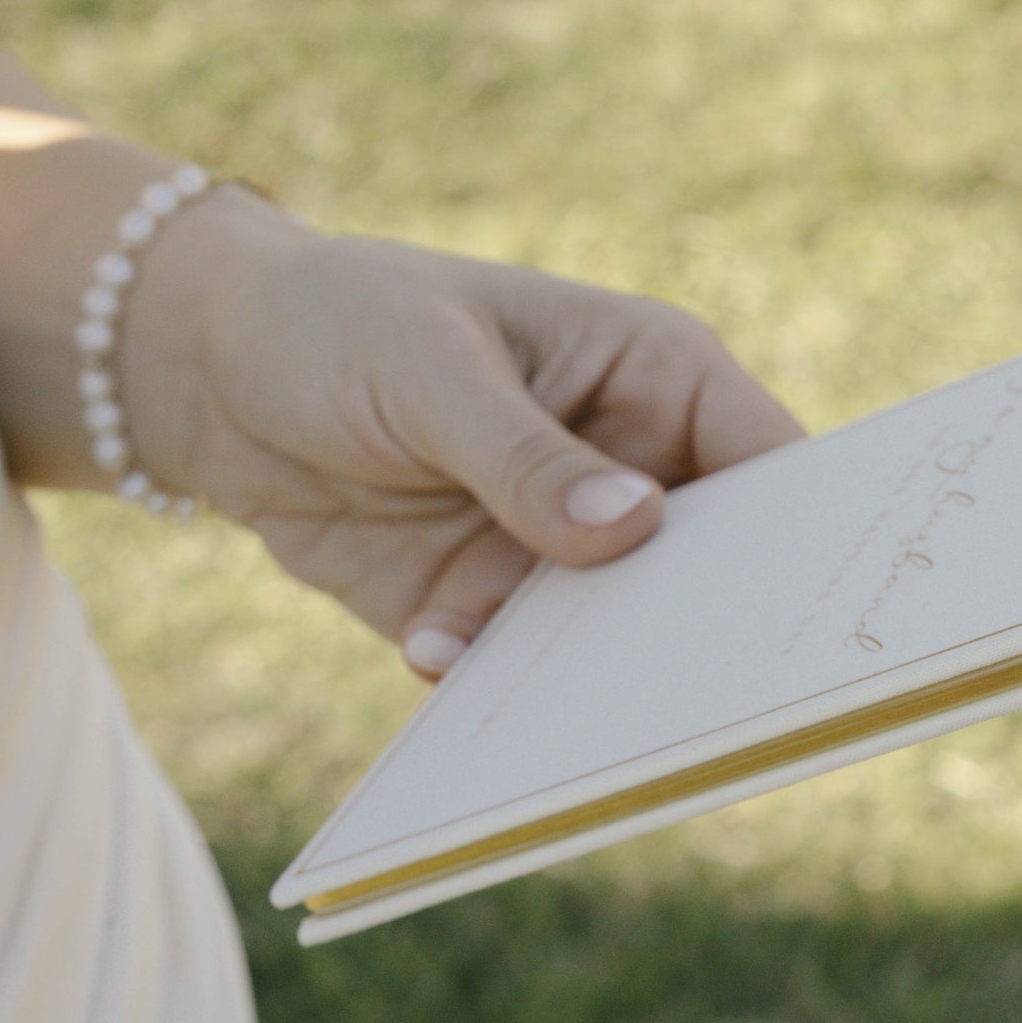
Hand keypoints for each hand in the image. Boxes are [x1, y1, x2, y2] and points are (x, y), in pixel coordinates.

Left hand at [122, 190, 800, 671]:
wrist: (205, 373)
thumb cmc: (341, 320)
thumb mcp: (430, 369)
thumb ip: (525, 455)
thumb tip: (634, 529)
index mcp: (656, 379)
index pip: (769, 463)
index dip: (804, 536)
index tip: (817, 605)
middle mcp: (629, 474)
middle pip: (710, 572)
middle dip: (706, 629)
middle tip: (711, 689)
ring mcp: (559, 552)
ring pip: (617, 639)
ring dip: (594, 675)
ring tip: (571, 702)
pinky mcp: (484, 610)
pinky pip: (515, 672)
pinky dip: (489, 683)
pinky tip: (436, 653)